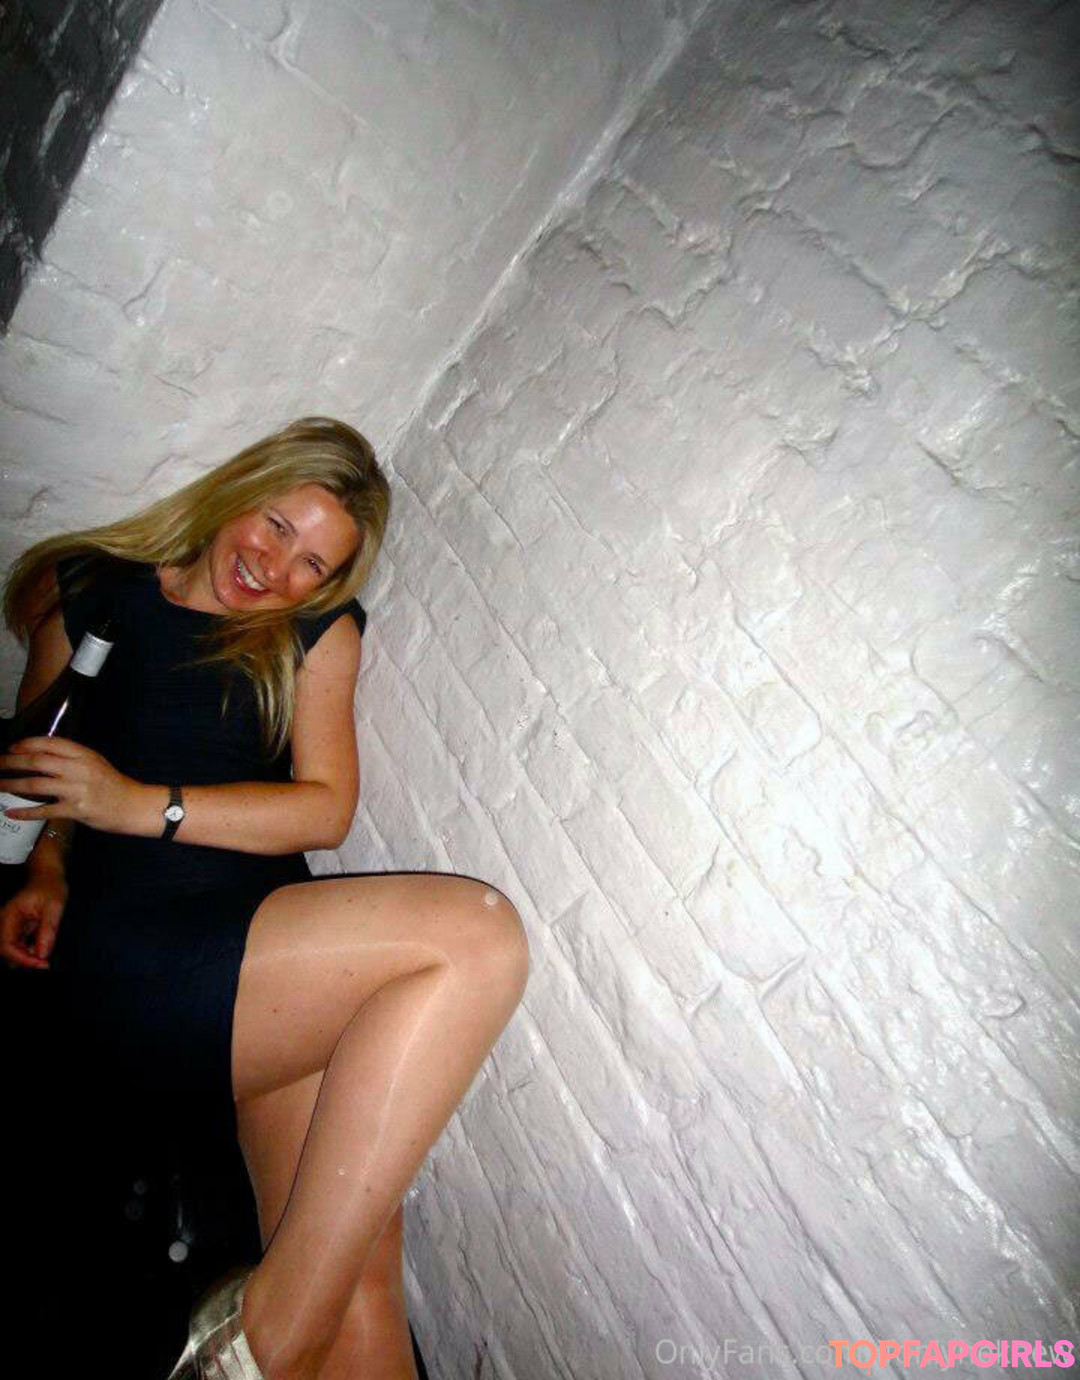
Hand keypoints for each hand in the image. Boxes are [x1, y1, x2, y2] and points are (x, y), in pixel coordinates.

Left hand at [0, 736, 139, 833]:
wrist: (134, 805)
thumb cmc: (113, 784)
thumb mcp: (95, 763)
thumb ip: (71, 758)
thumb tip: (41, 756)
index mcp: (83, 754)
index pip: (50, 743)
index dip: (27, 744)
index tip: (11, 748)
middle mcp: (79, 769)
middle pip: (38, 761)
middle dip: (12, 762)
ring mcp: (77, 790)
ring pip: (37, 784)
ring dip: (12, 784)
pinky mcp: (77, 810)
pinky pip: (45, 810)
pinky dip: (26, 811)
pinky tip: (11, 811)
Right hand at [0, 871, 67, 968]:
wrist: (48, 877)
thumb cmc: (50, 887)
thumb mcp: (54, 906)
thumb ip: (48, 930)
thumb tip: (42, 953)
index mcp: (10, 915)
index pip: (6, 944)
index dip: (21, 958)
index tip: (40, 963)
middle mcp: (5, 922)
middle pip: (6, 951)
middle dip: (24, 960)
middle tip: (44, 964)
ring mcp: (10, 927)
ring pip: (12, 951)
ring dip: (26, 958)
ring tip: (44, 959)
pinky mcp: (17, 931)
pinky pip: (19, 947)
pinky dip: (29, 953)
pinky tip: (42, 951)